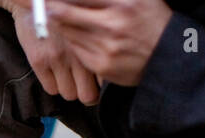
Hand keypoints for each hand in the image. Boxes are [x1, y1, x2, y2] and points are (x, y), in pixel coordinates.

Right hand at [0, 0, 100, 103]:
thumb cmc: (66, 9)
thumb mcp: (89, 22)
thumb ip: (99, 43)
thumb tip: (109, 65)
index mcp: (96, 42)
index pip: (105, 80)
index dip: (102, 85)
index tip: (99, 82)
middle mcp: (79, 53)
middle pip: (88, 95)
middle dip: (86, 93)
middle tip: (84, 86)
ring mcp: (58, 58)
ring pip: (69, 94)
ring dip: (69, 89)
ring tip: (68, 76)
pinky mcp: (39, 60)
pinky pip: (51, 89)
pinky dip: (53, 84)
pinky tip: (54, 72)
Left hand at [45, 0, 172, 86]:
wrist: (167, 57)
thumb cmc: (150, 20)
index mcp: (123, 2)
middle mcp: (112, 24)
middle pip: (65, 12)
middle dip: (48, 6)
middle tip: (37, 2)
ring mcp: (105, 47)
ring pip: (68, 31)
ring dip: (59, 22)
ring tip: (56, 14)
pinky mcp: (100, 65)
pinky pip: (76, 49)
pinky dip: (72, 40)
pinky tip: (78, 33)